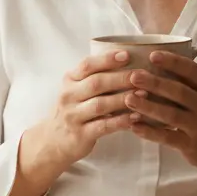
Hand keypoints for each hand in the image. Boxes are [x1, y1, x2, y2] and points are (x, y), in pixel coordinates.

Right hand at [39, 49, 138, 168]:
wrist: (53, 141)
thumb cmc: (73, 110)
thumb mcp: (76, 90)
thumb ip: (94, 77)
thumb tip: (128, 61)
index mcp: (69, 81)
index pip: (87, 65)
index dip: (107, 59)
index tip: (126, 55)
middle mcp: (68, 96)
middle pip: (96, 83)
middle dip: (121, 78)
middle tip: (142, 76)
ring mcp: (73, 116)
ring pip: (100, 105)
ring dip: (123, 99)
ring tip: (143, 94)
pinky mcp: (80, 135)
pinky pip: (103, 126)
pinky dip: (120, 121)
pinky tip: (135, 117)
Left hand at [117, 50, 196, 172]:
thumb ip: (187, 83)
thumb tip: (154, 60)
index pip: (192, 71)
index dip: (173, 62)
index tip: (152, 55)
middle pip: (179, 92)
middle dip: (155, 83)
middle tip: (134, 76)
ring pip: (171, 115)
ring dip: (149, 107)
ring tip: (128, 99)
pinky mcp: (191, 145)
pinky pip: (168, 138)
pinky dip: (150, 132)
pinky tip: (134, 126)